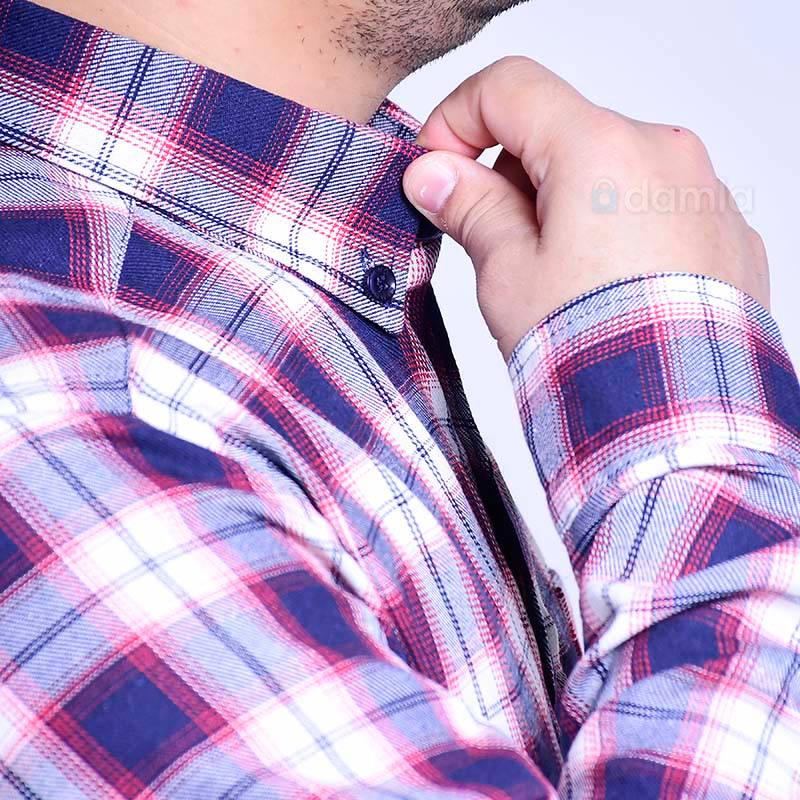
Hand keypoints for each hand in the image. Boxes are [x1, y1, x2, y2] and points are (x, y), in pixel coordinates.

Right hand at [403, 56, 769, 361]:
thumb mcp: (507, 275)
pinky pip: (655, 209)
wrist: (678, 424)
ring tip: (554, 282)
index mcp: (600, 149)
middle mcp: (664, 154)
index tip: (436, 172)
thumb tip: (434, 176)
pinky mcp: (724, 235)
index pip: (509, 88)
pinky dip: (616, 231)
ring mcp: (702, 195)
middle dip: (511, 175)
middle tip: (488, 242)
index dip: (455, 121)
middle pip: (560, 130)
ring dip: (565, 205)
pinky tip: (603, 291)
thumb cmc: (591, 353)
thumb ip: (470, 208)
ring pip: (609, 171)